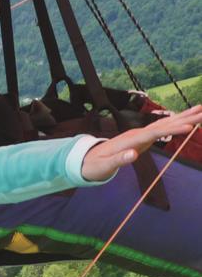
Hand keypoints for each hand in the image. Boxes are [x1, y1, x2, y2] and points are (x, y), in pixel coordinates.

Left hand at [81, 104, 201, 181]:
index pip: (154, 134)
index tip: (189, 128)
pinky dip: (175, 124)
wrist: (86, 160)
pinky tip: (186, 121)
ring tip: (200, 110)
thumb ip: (119, 160)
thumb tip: (134, 154)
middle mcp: (137, 134)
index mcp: (130, 140)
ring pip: (164, 124)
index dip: (171, 131)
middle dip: (184, 118)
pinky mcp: (142, 138)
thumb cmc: (95, 165)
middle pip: (164, 124)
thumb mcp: (105, 166)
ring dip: (183, 117)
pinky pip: (162, 129)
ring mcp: (140, 134)